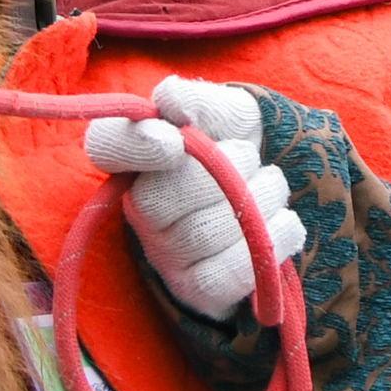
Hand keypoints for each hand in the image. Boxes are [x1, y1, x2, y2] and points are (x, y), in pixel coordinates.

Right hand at [78, 77, 303, 321]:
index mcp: (140, 156)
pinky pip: (226, 274)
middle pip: (158, 200)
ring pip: (202, 236)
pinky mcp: (199, 290)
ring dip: (257, 201)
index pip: (105, 145)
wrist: (283, 194)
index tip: (173, 140)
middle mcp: (141, 210)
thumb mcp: (231, 113)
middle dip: (224, 172)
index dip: (131, 145)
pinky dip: (269, 241)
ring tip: (271, 186)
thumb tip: (169, 99)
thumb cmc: (243, 147)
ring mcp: (167, 256)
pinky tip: (285, 221)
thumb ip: (199, 100)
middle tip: (251, 158)